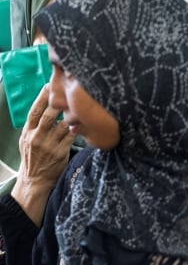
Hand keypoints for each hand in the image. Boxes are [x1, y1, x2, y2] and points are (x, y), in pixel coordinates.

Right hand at [11, 85, 74, 225]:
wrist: (34, 180)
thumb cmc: (33, 157)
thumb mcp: (27, 140)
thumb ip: (35, 125)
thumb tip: (46, 105)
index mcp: (27, 132)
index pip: (34, 111)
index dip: (42, 97)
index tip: (50, 85)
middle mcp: (36, 137)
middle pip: (48, 115)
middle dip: (59, 102)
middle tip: (69, 91)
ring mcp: (48, 146)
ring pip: (62, 125)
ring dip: (72, 114)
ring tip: (80, 104)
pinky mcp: (60, 153)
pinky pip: (71, 137)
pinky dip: (78, 128)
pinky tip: (83, 121)